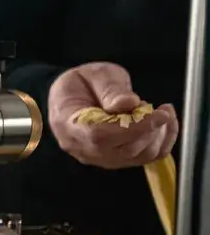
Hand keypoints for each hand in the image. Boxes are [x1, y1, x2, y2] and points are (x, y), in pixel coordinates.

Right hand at [48, 62, 178, 168]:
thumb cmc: (81, 84)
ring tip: (157, 112)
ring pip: (139, 156)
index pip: (101, 136)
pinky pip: (146, 158)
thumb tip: (128, 103)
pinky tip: (165, 123)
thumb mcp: (94, 74)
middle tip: (158, 107)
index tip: (161, 114)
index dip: (134, 128)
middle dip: (152, 128)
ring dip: (159, 133)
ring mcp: (100, 157)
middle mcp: (84, 149)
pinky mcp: (116, 160)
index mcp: (70, 125)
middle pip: (125, 150)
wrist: (72, 99)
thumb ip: (109, 87)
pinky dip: (164, 141)